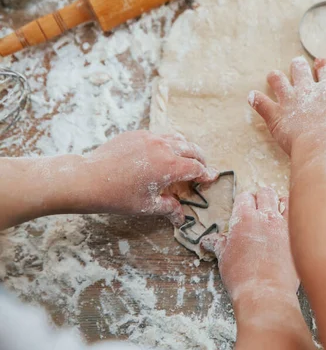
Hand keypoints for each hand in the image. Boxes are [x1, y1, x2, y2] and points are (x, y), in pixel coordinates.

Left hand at [82, 130, 217, 225]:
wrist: (88, 179)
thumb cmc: (117, 196)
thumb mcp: (147, 206)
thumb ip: (169, 208)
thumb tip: (181, 218)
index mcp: (170, 166)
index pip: (197, 168)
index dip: (206, 174)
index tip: (210, 179)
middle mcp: (164, 147)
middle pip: (192, 149)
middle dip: (200, 159)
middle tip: (202, 168)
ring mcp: (150, 138)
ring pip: (177, 138)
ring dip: (185, 148)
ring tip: (185, 158)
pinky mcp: (137, 134)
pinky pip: (159, 136)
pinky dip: (167, 143)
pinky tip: (160, 154)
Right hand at [201, 188, 297, 300]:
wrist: (265, 292)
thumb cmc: (241, 276)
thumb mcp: (223, 258)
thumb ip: (218, 244)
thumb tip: (207, 241)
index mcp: (243, 218)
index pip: (244, 197)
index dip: (243, 202)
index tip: (243, 209)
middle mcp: (265, 216)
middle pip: (265, 193)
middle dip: (261, 198)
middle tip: (259, 208)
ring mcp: (283, 224)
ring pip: (284, 200)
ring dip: (279, 203)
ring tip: (277, 211)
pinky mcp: (297, 236)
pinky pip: (298, 217)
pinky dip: (294, 216)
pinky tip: (293, 223)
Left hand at [248, 57, 325, 154]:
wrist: (322, 143)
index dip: (323, 66)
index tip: (320, 61)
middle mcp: (308, 90)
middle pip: (299, 71)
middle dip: (297, 66)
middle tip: (296, 62)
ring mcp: (289, 100)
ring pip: (278, 82)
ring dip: (274, 78)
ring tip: (272, 75)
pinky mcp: (274, 114)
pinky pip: (261, 103)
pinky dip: (255, 100)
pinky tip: (251, 97)